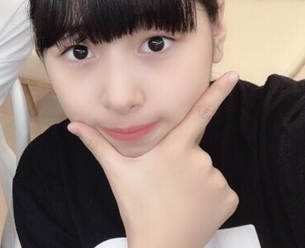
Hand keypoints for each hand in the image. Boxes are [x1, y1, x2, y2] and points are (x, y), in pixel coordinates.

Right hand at [68, 72, 239, 247]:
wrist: (161, 247)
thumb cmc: (137, 207)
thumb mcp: (116, 172)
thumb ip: (97, 143)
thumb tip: (73, 125)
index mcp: (174, 148)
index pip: (199, 113)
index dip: (217, 92)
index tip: (232, 73)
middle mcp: (200, 159)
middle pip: (192, 149)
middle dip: (180, 160)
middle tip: (163, 183)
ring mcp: (216, 179)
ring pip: (205, 169)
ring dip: (194, 178)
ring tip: (176, 197)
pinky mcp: (228, 198)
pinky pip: (218, 188)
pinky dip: (208, 195)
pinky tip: (192, 207)